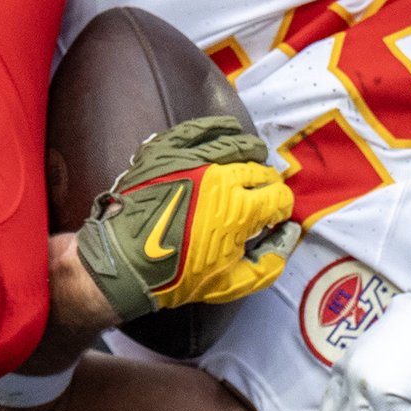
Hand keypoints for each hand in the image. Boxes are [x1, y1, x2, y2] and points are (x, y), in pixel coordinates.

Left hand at [75, 115, 299, 322]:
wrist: (123, 263)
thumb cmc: (176, 277)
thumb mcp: (231, 284)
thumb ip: (269, 262)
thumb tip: (288, 235)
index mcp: (240, 210)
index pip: (278, 197)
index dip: (281, 209)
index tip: (274, 217)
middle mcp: (221, 177)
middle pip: (260, 170)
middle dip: (268, 184)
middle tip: (262, 196)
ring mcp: (192, 160)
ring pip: (236, 144)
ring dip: (252, 153)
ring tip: (255, 158)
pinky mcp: (168, 151)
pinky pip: (199, 129)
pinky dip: (219, 127)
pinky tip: (230, 130)